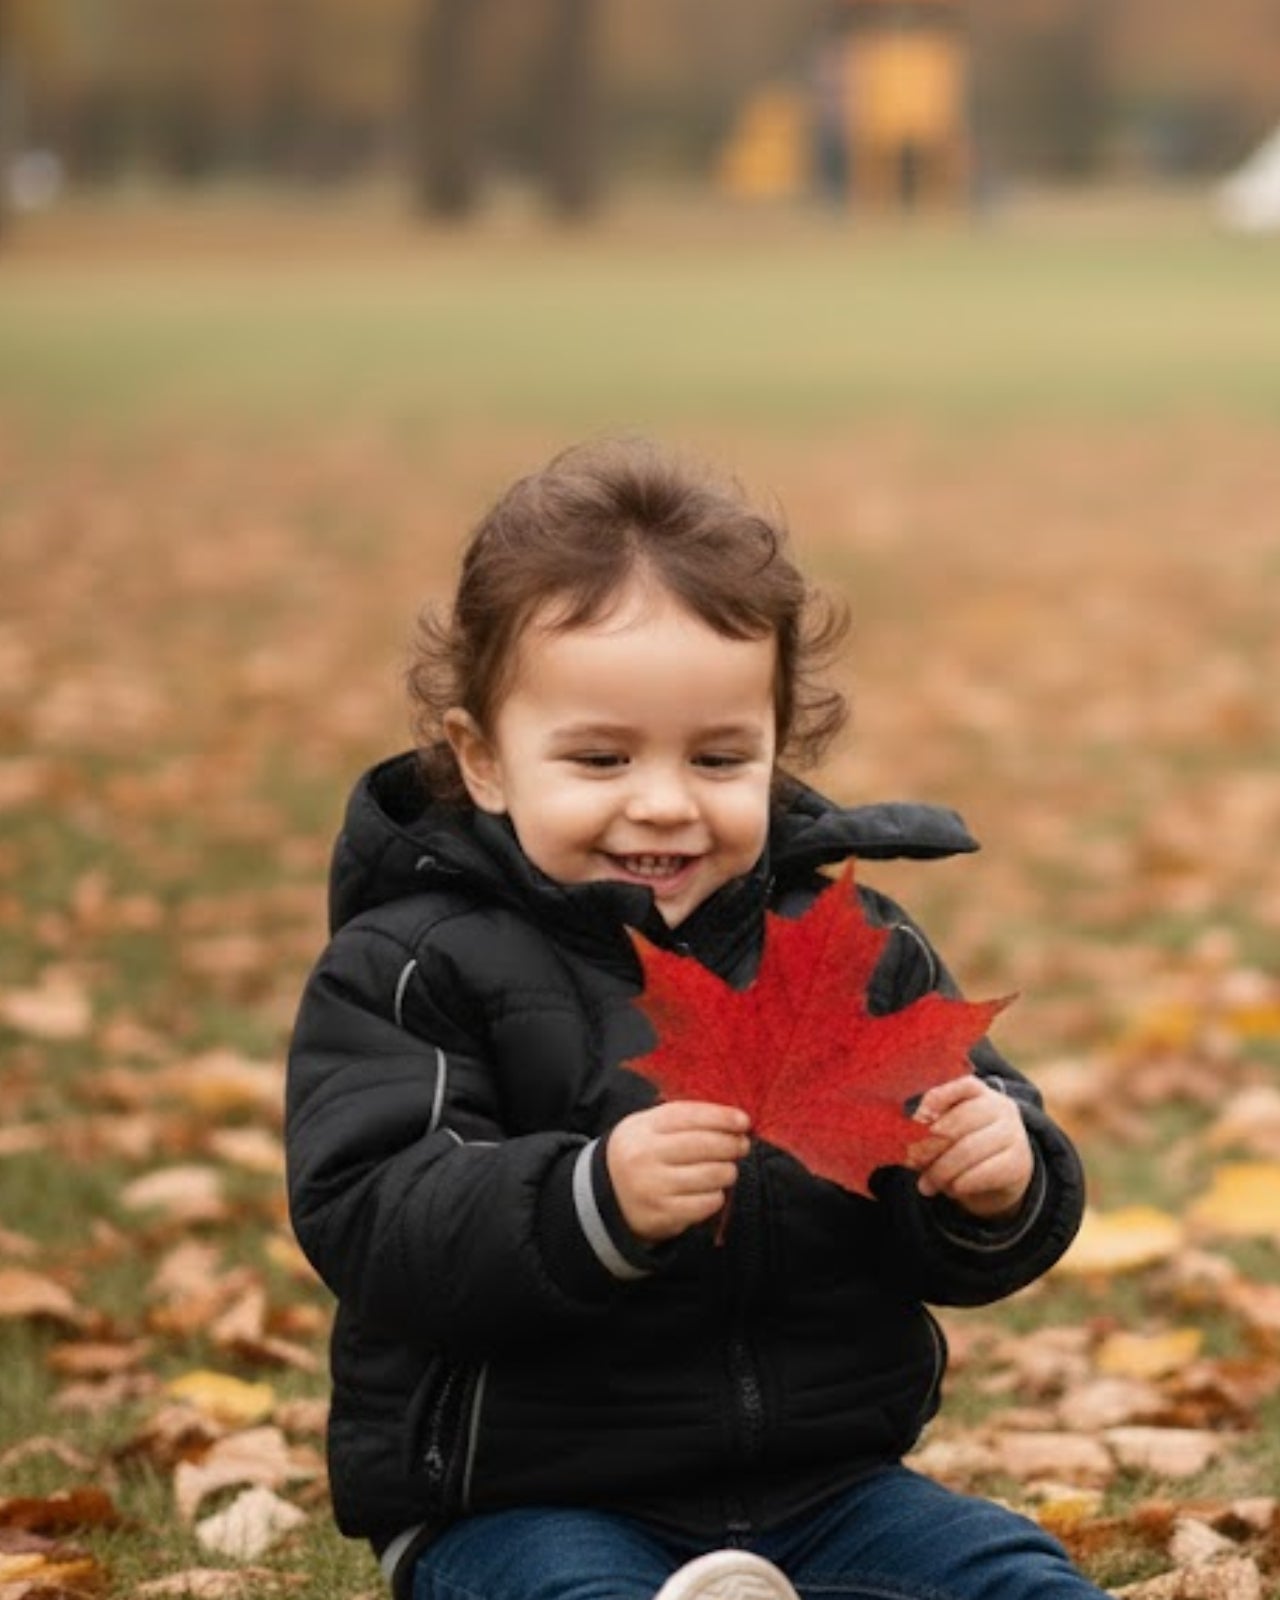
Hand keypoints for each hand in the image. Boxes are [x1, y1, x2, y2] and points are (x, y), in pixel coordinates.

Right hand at [607, 1101, 750, 1242]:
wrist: (608, 1197)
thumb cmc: (641, 1154)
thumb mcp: (649, 1127)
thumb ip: (686, 1118)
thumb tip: (733, 1120)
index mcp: (643, 1128)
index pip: (690, 1116)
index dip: (721, 1117)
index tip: (744, 1121)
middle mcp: (644, 1156)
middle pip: (704, 1145)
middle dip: (732, 1144)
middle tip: (742, 1145)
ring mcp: (653, 1187)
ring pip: (712, 1175)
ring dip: (728, 1171)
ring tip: (726, 1169)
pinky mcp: (663, 1215)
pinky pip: (707, 1204)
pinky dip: (716, 1196)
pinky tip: (710, 1191)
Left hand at [912, 1075, 1032, 1220]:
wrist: (1002, 1174)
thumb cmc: (963, 1146)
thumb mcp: (946, 1132)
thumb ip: (927, 1133)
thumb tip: (907, 1151)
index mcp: (978, 1091)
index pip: (961, 1085)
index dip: (937, 1098)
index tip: (917, 1118)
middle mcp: (1000, 1107)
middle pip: (961, 1120)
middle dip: (931, 1144)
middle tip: (913, 1161)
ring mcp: (1013, 1133)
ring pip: (970, 1148)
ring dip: (943, 1169)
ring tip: (927, 1184)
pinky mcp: (1019, 1162)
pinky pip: (986, 1172)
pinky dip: (963, 1182)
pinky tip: (952, 1188)